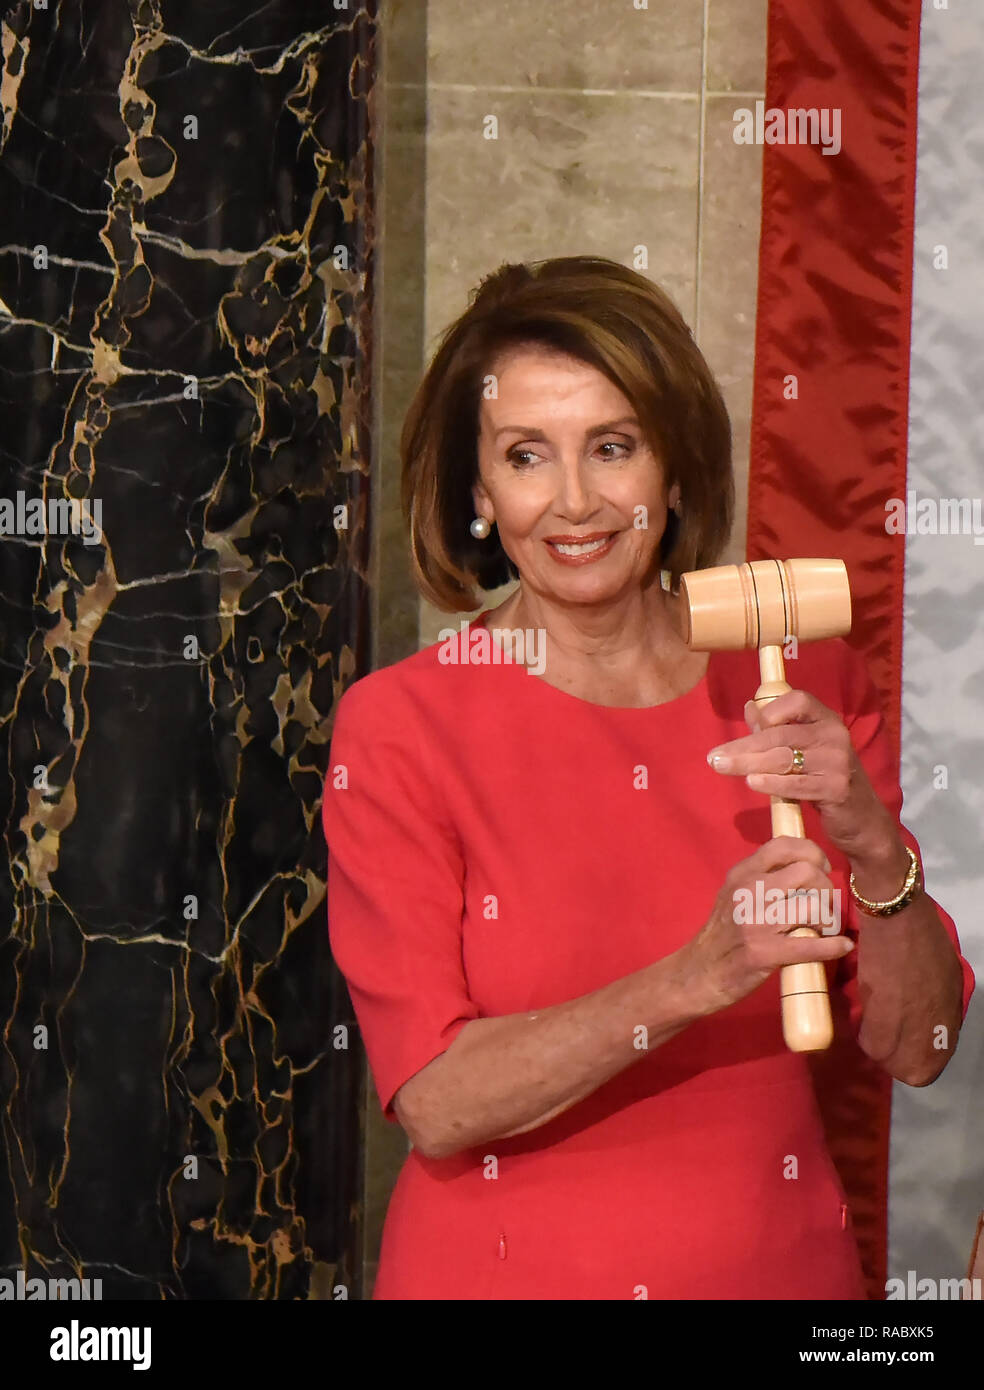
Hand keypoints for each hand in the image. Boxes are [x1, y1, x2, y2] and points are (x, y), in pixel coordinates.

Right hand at [683, 836, 854, 1012]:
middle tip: (823, 905)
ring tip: (823, 929)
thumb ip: (761, 878)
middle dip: (825, 889)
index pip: (784, 846)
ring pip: (813, 905)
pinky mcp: (764, 953)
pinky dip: (833, 946)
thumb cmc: (722, 935)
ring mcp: (756, 923)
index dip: (812, 853)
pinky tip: (840, 947)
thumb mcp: (733, 895)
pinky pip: (811, 945)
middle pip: (806, 872)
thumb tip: (805, 867)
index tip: (821, 869)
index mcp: (741, 874)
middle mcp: (748, 892)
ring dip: (828, 919)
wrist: (697, 974)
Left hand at [705, 688, 899, 861]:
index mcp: (827, 720)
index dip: (772, 710)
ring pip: (783, 759)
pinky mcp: (837, 788)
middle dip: (744, 746)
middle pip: (781, 735)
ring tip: (722, 768)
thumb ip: (777, 730)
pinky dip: (771, 783)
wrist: (860, 820)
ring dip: (748, 764)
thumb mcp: (804, 751)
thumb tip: (749, 706)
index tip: (750, 726)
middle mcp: (835, 735)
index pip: (798, 700)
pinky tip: (751, 782)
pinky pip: (796, 784)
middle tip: (714, 757)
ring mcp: (838, 762)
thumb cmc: (825, 780)